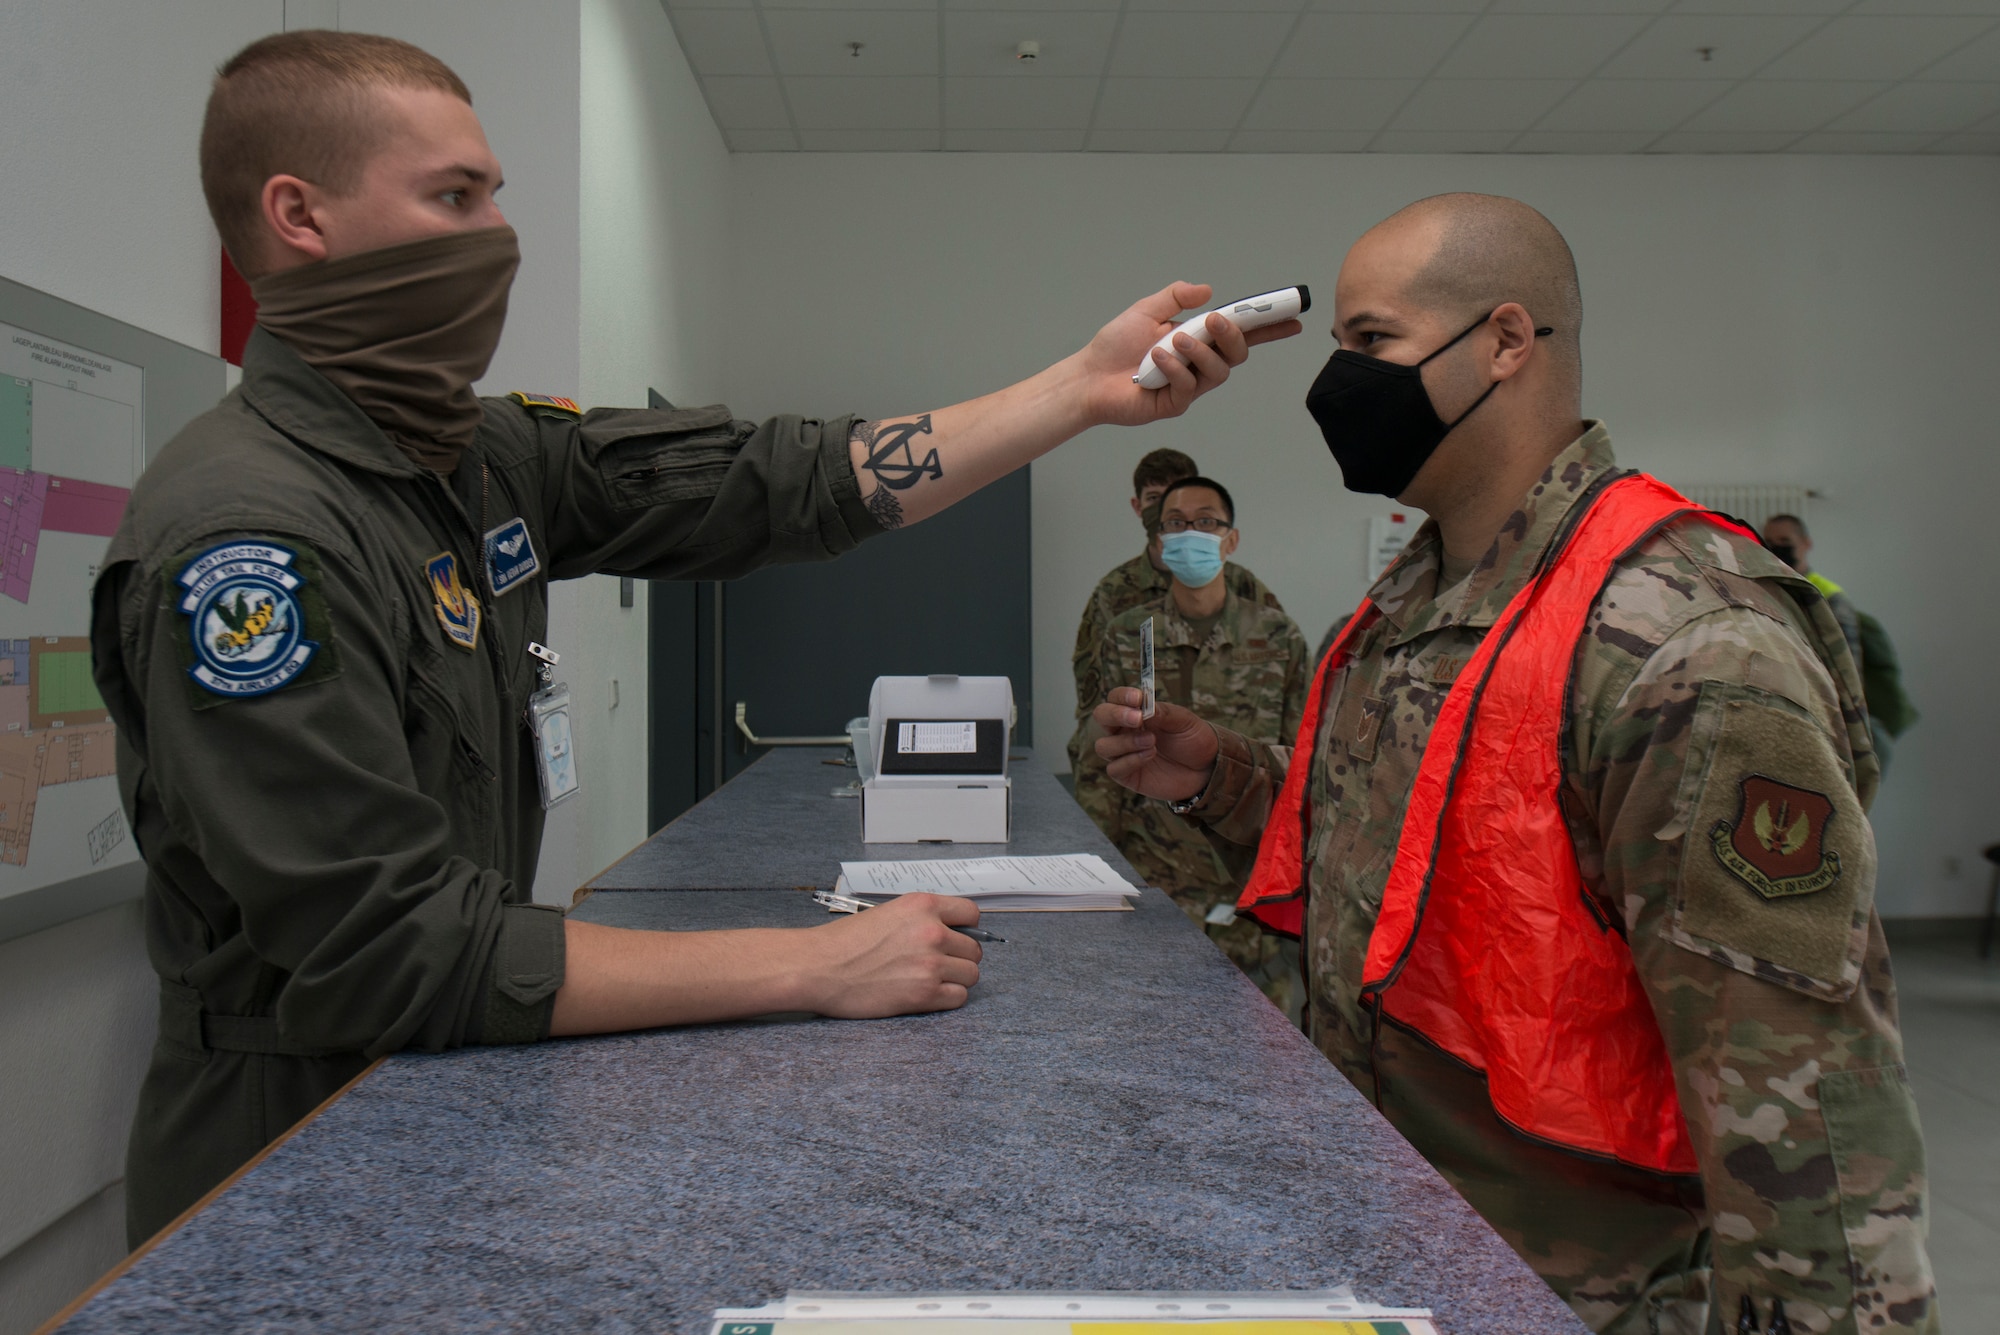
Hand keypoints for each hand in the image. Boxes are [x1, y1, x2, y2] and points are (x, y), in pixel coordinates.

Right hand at [801, 893, 982, 1018]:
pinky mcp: (924, 993)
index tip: (957, 937)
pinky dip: (947, 998)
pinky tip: (926, 994)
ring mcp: (930, 963)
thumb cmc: (844, 942)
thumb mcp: (887, 913)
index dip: (966, 928)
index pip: (971, 913)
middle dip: (959, 957)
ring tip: (930, 980)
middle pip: (974, 949)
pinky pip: (959, 997)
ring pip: (971, 974)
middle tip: (937, 963)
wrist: (818, 967)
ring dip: (955, 979)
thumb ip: (921, 919)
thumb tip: (948, 933)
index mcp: (922, 905)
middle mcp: (932, 931)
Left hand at [1076, 281, 1302, 428]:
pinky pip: (1188, 387)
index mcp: (1197, 340)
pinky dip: (1175, 369)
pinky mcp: (1174, 404)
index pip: (1240, 334)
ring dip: (1201, 352)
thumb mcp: (1146, 311)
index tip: (1293, 318)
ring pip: (1218, 373)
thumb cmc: (1115, 346)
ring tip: (1175, 341)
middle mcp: (1199, 364)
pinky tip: (1155, 361)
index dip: (1268, 328)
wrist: (1088, 376)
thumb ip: (1176, 298)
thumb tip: (1208, 290)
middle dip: (1234, 336)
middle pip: (1237, 354)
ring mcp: (1189, 386)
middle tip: (1216, 322)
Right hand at [1093, 686, 1219, 802]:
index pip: (1115, 698)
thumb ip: (1162, 712)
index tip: (1137, 698)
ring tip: (1152, 742)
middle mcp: (1124, 730)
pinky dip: (1130, 761)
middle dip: (1115, 715)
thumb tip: (1143, 705)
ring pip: (1103, 745)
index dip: (1122, 696)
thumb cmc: (1193, 739)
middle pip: (1101, 717)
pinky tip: (1150, 755)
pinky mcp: (1127, 775)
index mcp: (1136, 711)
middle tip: (1137, 719)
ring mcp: (1123, 753)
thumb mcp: (1183, 720)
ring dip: (1126, 742)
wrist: (1207, 768)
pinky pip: (1114, 768)